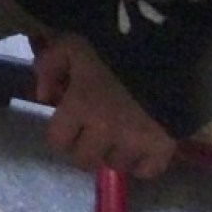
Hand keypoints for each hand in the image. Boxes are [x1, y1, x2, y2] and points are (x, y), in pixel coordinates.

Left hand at [30, 32, 176, 178]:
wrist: (168, 44)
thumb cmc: (114, 41)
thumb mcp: (73, 42)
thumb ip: (49, 65)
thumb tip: (42, 95)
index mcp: (80, 105)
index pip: (57, 141)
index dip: (60, 134)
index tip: (68, 124)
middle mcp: (105, 130)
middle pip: (85, 160)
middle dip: (84, 146)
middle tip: (92, 132)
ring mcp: (136, 142)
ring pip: (115, 165)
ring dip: (113, 153)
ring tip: (118, 135)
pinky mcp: (164, 145)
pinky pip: (147, 170)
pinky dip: (141, 163)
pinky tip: (140, 147)